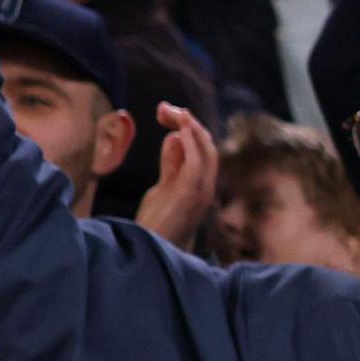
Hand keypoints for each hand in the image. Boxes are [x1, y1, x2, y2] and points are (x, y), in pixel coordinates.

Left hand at [134, 103, 219, 249]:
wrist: (152, 251)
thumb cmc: (156, 224)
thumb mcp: (162, 187)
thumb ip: (171, 164)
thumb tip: (175, 137)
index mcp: (199, 184)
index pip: (201, 149)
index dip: (187, 127)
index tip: (166, 113)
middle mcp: (205, 187)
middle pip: (207, 146)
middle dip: (189, 123)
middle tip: (165, 108)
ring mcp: (201, 192)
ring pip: (207, 152)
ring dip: (191, 128)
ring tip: (175, 112)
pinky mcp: (191, 196)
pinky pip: (197, 163)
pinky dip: (191, 143)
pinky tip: (179, 129)